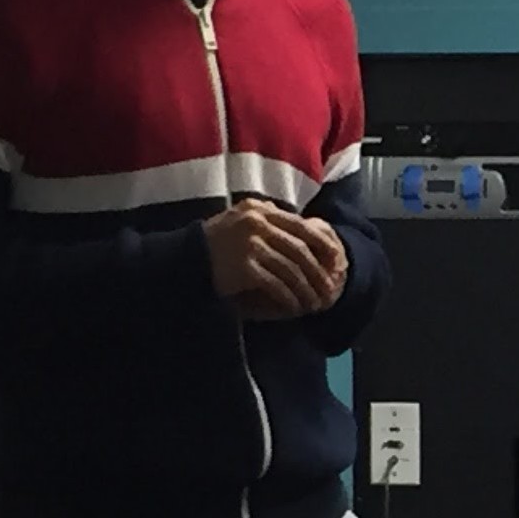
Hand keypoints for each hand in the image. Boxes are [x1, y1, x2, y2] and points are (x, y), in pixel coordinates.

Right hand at [205, 197, 344, 319]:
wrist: (182, 258)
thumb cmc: (215, 242)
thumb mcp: (241, 220)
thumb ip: (267, 220)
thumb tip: (303, 227)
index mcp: (259, 209)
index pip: (301, 225)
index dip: (322, 245)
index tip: (336, 261)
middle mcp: (256, 223)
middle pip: (299, 249)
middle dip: (318, 272)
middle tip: (329, 289)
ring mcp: (249, 244)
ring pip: (290, 269)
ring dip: (305, 289)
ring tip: (313, 304)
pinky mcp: (243, 266)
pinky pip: (275, 284)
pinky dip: (288, 297)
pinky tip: (294, 307)